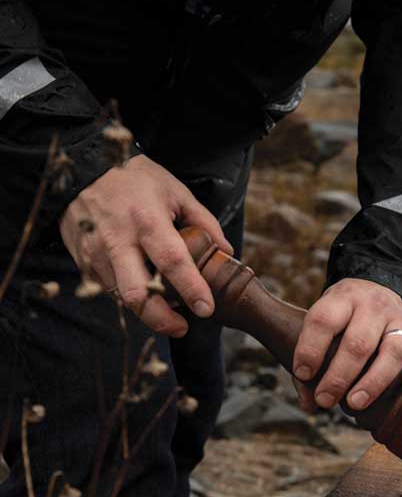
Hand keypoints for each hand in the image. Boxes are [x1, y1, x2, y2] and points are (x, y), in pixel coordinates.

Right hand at [60, 155, 231, 336]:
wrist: (80, 169)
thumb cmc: (133, 178)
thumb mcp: (175, 190)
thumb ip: (203, 222)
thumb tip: (225, 252)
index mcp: (147, 220)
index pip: (172, 262)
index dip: (191, 289)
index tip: (206, 309)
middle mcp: (118, 241)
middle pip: (138, 295)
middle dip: (161, 319)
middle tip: (181, 327)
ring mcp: (96, 254)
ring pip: (121, 298)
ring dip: (146, 310)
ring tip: (166, 307)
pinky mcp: (83, 262)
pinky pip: (108, 289)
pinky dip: (128, 296)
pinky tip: (142, 288)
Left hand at [292, 279, 401, 412]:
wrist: (382, 290)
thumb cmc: (346, 318)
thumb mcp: (326, 322)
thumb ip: (313, 361)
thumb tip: (308, 405)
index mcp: (343, 299)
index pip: (325, 320)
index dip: (310, 348)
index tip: (303, 374)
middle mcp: (374, 307)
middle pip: (358, 342)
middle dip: (339, 376)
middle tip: (325, 400)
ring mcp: (401, 320)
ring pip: (393, 350)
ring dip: (374, 381)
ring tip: (355, 404)